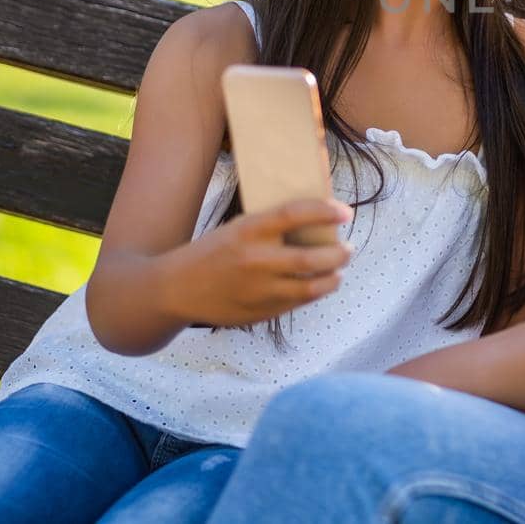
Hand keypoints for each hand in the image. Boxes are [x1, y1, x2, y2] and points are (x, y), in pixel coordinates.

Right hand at [164, 198, 352, 326]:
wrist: (175, 289)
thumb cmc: (212, 252)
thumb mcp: (237, 228)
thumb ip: (271, 227)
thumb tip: (318, 219)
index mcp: (248, 231)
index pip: (295, 214)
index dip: (325, 211)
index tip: (346, 212)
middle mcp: (256, 260)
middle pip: (312, 258)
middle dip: (340, 253)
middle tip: (349, 247)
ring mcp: (259, 290)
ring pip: (312, 286)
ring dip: (334, 276)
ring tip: (340, 268)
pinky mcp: (260, 312)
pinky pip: (298, 302)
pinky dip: (316, 292)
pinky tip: (322, 284)